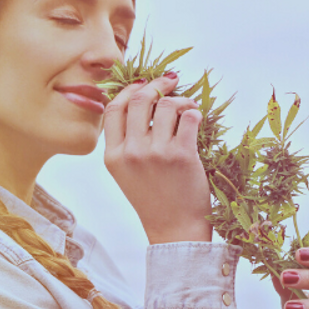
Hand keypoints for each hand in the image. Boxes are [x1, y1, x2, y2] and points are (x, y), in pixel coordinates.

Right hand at [101, 72, 210, 243]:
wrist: (174, 229)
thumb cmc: (154, 199)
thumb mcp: (127, 173)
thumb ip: (126, 142)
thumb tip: (140, 100)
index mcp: (113, 156)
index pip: (113, 109)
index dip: (128, 90)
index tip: (143, 84)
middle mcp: (131, 152)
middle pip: (139, 100)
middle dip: (156, 84)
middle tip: (170, 80)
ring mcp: (156, 153)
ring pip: (167, 105)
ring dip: (181, 100)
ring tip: (188, 108)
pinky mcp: (182, 155)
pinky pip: (189, 117)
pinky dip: (195, 112)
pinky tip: (196, 119)